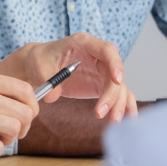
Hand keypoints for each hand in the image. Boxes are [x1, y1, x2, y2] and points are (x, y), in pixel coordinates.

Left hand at [0, 32, 136, 121]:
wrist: (38, 67)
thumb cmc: (40, 61)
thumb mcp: (39, 68)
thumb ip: (47, 81)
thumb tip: (54, 96)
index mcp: (83, 44)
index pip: (107, 50)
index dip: (115, 64)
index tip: (117, 80)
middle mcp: (97, 56)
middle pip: (115, 74)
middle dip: (113, 95)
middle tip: (102, 113)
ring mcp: (101, 71)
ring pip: (119, 87)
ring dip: (118, 104)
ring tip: (112, 121)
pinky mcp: (101, 85)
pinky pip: (118, 95)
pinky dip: (124, 106)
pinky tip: (127, 119)